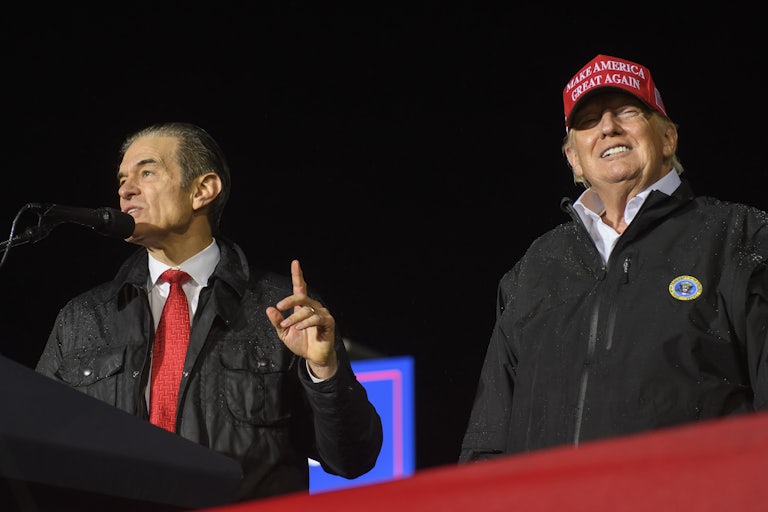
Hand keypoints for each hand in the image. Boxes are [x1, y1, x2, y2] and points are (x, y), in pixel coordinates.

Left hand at [266, 259, 337, 379]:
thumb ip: (277, 321)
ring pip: (306, 309)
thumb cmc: (301, 343)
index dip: (298, 275)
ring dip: (294, 317)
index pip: (300, 287)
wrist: (313, 357)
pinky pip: (316, 318)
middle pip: (302, 296)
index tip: (295, 263)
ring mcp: (322, 314)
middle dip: (290, 300)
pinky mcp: (328, 322)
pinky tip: (298, 328)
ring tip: (287, 325)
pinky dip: (305, 322)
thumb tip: (269, 309)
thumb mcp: (284, 333)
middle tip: (279, 306)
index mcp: (303, 307)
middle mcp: (313, 307)